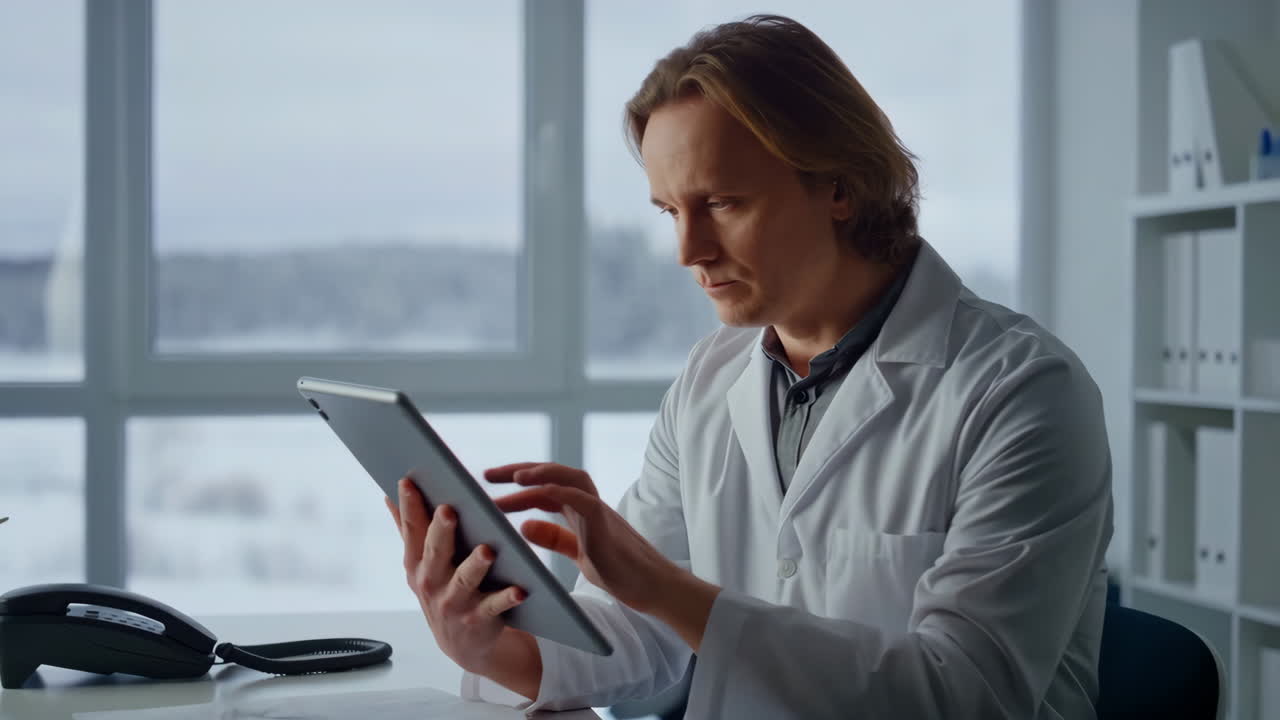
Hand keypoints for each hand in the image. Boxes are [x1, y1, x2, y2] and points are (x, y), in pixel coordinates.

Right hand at [385, 477, 527, 675]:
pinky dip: (508, 598)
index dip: (409, 506)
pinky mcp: (479, 619)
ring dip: (476, 565)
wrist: (462, 644)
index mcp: (417, 563)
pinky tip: (520, 589)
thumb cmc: (442, 591)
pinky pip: (495, 606)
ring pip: (465, 579)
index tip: (408, 481)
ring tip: (487, 550)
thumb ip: (407, 529)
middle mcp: (431, 582)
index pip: (412, 530)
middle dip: (441, 532)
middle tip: (449, 511)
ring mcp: (454, 602)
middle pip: (436, 552)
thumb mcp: (419, 565)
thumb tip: (389, 494)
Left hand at [484, 463, 679, 614]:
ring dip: (540, 473)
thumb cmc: (619, 570)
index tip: (487, 488)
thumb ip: (555, 538)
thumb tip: (525, 525)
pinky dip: (560, 489)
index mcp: (579, 511)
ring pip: (569, 477)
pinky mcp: (605, 522)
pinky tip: (538, 490)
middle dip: (519, 471)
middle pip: (552, 474)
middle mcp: (587, 504)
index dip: (516, 485)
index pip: (543, 488)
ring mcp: (597, 510)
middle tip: (487, 475)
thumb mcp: (579, 554)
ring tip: (512, 477)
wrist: (651, 586)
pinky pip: (582, 498)